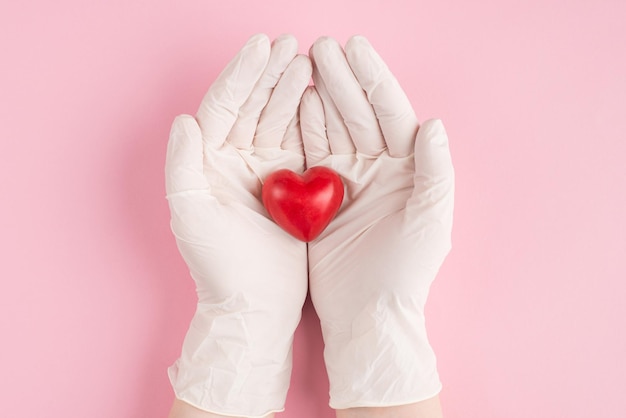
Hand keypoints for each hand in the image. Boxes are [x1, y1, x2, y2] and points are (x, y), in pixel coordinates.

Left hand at [165, 34, 311, 416]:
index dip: (242, 75)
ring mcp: (264, 170)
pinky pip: (300, 142)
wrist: (256, 304)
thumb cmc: (219, 266)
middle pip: (252, 105)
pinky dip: (309, 119)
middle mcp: (234, 160)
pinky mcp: (292, 184)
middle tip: (293, 43)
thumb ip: (182, 165)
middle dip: (270, 73)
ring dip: (291, 88)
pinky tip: (320, 96)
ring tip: (308, 60)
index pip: (223, 107)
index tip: (262, 46)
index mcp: (208, 162)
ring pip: (277, 118)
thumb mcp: (191, 216)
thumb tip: (184, 119)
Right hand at [301, 36, 453, 408]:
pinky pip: (310, 155)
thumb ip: (436, 170)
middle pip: (358, 113)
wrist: (367, 313)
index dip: (373, 79)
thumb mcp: (430, 220)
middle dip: (341, 79)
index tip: (355, 48)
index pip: (390, 113)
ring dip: (319, 96)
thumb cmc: (405, 271)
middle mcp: (378, 169)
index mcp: (407, 169)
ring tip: (304, 65)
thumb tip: (433, 124)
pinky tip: (294, 104)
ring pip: (332, 128)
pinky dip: (303, 129)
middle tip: (320, 47)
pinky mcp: (319, 198)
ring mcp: (347, 181)